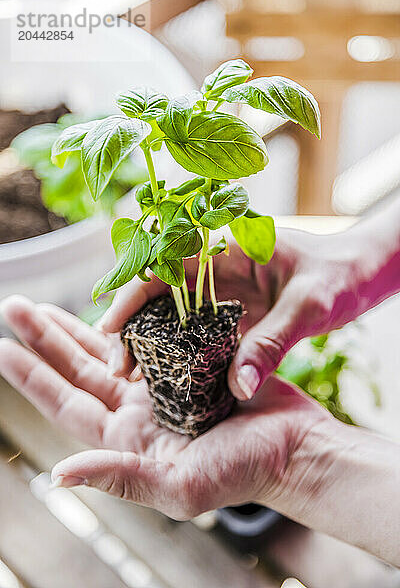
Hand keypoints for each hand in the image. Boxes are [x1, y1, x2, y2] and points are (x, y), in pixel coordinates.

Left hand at [0, 296, 331, 518]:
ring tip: (44, 306)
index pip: (67, 403)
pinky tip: (107, 305)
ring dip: (74, 328)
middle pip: (79, 370)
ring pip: (106, 350)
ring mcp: (161, 386)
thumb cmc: (244, 471)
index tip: (3, 347)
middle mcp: (137, 411)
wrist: (294, 446)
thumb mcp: (180, 485)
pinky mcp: (187, 364)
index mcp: (128, 438)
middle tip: (15, 307)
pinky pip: (146, 336)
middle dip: (45, 340)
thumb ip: (120, 476)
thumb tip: (58, 475)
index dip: (33, 377)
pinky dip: (124, 320)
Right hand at [99, 229, 368, 400]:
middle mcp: (218, 269)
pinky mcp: (236, 315)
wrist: (364, 273)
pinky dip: (181, 353)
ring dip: (152, 343)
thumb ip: (272, 343)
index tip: (110, 327)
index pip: (165, 265)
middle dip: (133, 326)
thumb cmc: (341, 273)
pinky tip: (168, 377)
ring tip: (134, 378)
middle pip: (160, 294)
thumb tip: (237, 387)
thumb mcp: (309, 305)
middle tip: (120, 367)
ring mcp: (225, 293)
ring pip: (174, 316)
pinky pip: (199, 333)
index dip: (132, 294)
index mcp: (227, 248)